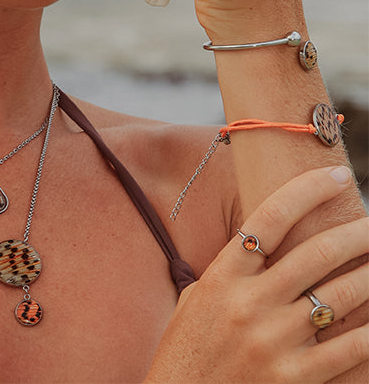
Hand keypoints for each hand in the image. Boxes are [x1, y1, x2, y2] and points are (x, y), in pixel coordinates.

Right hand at [145, 167, 368, 383]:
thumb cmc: (187, 353)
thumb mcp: (197, 300)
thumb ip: (229, 272)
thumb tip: (261, 239)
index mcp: (222, 277)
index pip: (270, 217)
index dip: (306, 191)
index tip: (333, 176)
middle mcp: (250, 304)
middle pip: (315, 253)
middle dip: (354, 233)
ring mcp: (274, 342)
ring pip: (339, 295)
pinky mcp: (294, 379)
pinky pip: (348, 349)